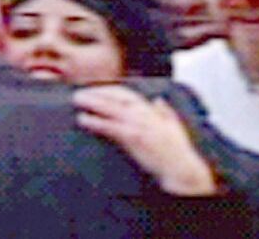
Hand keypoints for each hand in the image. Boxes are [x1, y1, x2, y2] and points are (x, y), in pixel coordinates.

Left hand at [72, 85, 216, 195]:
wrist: (180, 168)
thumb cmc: (177, 150)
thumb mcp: (174, 125)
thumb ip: (165, 111)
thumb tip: (158, 100)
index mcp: (150, 110)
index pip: (125, 94)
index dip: (108, 90)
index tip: (95, 89)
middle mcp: (142, 113)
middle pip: (114, 98)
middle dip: (96, 93)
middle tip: (79, 94)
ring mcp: (137, 124)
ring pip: (109, 108)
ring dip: (92, 103)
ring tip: (77, 101)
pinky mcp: (132, 137)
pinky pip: (109, 126)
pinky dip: (95, 121)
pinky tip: (84, 119)